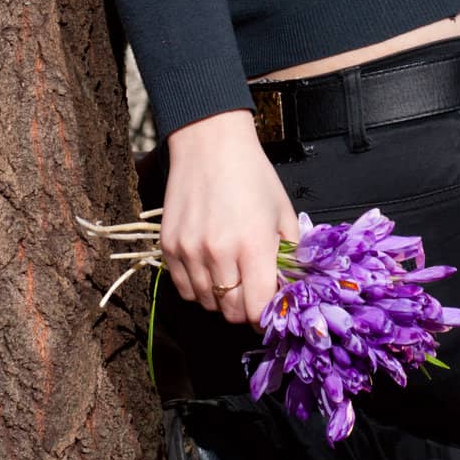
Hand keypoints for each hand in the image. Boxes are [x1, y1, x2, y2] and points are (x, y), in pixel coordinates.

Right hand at [160, 109, 301, 330]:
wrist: (210, 143)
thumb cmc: (252, 174)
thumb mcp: (282, 211)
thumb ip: (289, 254)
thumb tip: (289, 288)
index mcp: (254, 245)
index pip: (257, 310)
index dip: (266, 316)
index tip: (269, 308)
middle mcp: (220, 253)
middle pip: (232, 312)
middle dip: (245, 308)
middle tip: (251, 290)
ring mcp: (190, 251)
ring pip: (207, 303)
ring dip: (221, 298)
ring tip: (229, 273)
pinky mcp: (169, 247)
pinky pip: (184, 288)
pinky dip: (198, 286)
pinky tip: (208, 266)